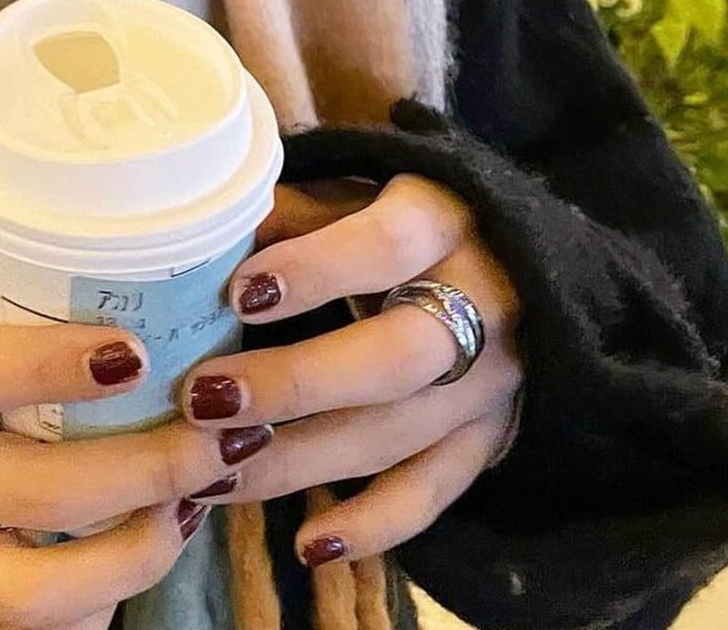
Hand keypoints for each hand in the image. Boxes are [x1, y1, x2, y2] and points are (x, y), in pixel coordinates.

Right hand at [0, 261, 278, 629]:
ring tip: (189, 509)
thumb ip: (3, 282)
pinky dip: (93, 606)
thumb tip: (125, 244)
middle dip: (141, 470)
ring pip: (29, 591)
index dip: (55, 365)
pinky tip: (141, 554)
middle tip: (213, 441)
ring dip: (131, 557)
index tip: (138, 352)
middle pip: (26, 490)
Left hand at [176, 177, 522, 569]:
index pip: (383, 246)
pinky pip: (433, 492)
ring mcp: (489, 384)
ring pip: (396, 436)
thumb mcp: (363, 183)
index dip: (313, 271)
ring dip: (300, 463)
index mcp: (442, 222)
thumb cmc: (409, 211)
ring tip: (210, 474)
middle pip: (391, 358)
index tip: (237, 293)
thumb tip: (206, 222)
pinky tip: (308, 544)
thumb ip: (296, 207)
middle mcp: (479, 306)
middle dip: (294, 384)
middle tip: (204, 399)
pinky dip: (374, 525)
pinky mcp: (490, 439)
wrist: (523, 256)